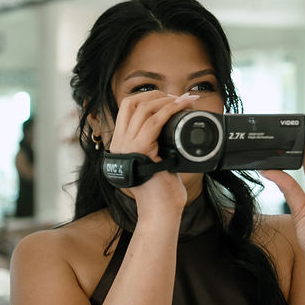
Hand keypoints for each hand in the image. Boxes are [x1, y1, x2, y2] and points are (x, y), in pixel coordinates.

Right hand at [107, 91, 201, 208]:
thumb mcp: (155, 163)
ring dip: (167, 100)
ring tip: (185, 101)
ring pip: (143, 108)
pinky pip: (155, 120)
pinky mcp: (140, 149)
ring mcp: (127, 145)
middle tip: (176, 98)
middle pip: (131, 103)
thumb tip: (171, 132)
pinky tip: (183, 106)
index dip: (146, 98)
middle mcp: (119, 143)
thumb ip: (155, 148)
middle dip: (156, 95)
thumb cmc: (161, 191)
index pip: (125, 109)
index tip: (167, 100)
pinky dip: (171, 109)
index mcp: (119, 145)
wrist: (159, 210)